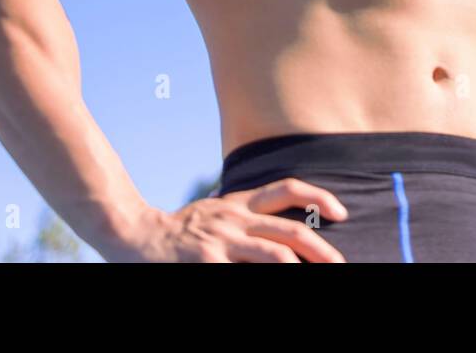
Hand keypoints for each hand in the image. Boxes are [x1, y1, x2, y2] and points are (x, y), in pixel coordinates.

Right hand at [119, 178, 349, 261]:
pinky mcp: (208, 262)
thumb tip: (275, 222)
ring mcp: (221, 241)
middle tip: (341, 263)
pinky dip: (263, 282)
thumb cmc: (179, 229)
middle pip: (289, 229)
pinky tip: (284, 286)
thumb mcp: (214, 211)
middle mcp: (235, 218)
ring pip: (274, 254)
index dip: (317, 197)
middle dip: (321, 248)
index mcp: (239, 203)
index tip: (340, 212)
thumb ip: (242, 215)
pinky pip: (243, 274)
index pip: (286, 189)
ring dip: (300, 268)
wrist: (134, 233)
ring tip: (323, 275)